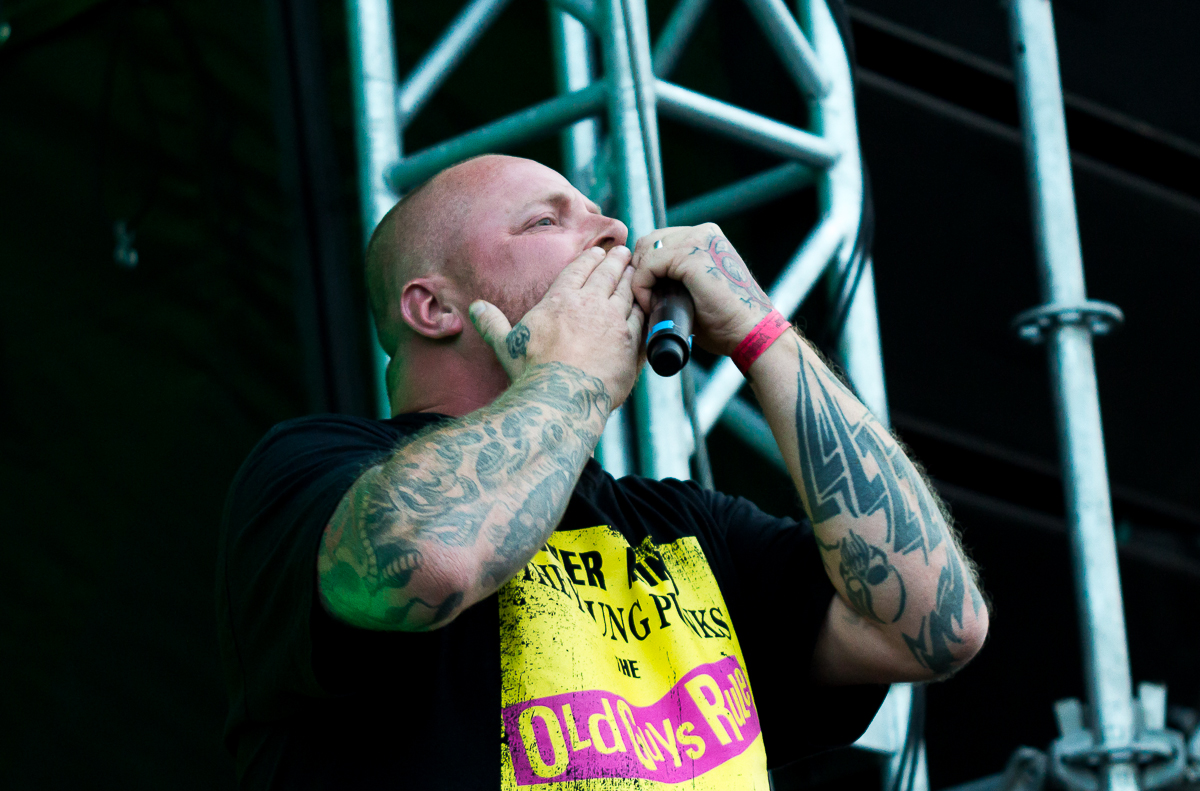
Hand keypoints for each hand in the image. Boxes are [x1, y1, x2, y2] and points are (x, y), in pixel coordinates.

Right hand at [469, 245, 644, 407]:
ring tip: (635, 271)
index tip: (598, 251)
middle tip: (622, 251)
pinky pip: (641, 317)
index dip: (590, 258)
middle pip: (608, 274)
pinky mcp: (630, 342)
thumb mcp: (506, 344)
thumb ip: (493, 323)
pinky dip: (644, 306)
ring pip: (628, 292)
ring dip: (632, 278)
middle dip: (615, 260)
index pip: (579, 269)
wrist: (561, 397)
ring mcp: (614, 322)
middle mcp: (590, 304)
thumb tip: (475, 307)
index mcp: (560, 299)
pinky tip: (646, 304)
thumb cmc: (531, 371)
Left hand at [631, 224, 773, 356]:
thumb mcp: (697, 288)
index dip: (646, 267)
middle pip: (649, 241)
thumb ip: (677, 276)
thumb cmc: (725, 319)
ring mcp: (697, 240)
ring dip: (640, 279)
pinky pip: (648, 266)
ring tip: (651, 304)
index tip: (649, 295)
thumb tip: (648, 281)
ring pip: (646, 251)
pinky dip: (642, 287)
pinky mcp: (690, 256)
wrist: (749, 331)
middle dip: (640, 270)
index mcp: (705, 237)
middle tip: (647, 299)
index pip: (659, 241)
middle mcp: (702, 232)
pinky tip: (652, 305)